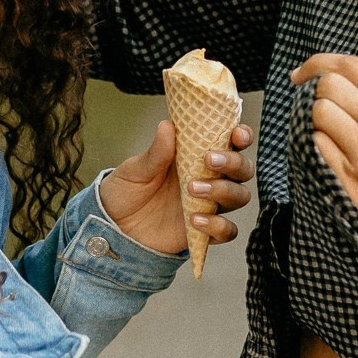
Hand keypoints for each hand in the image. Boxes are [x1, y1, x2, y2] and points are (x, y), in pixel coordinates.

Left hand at [99, 118, 254, 256]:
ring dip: (223, 191)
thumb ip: (155, 153)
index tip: (236, 134)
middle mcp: (210, 179)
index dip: (242, 136)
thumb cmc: (127, 190)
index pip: (231, 143)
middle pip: (243, 169)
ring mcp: (209, 205)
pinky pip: (227, 230)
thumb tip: (167, 126)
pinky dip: (218, 225)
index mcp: (197, 156)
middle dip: (234, 163)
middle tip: (209, 161)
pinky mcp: (205, 231)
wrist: (114, 225)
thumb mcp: (135, 169)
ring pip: (240, 196)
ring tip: (192, 190)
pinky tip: (195, 220)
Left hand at [292, 53, 357, 267]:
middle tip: (313, 112)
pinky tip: (324, 155)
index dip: (318, 63)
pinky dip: (313, 146)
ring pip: (318, 113)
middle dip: (313, 96)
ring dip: (311, 122)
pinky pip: (316, 144)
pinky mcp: (347, 175)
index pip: (351, 66)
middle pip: (329, 86)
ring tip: (323, 136)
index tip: (302, 75)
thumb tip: (331, 85)